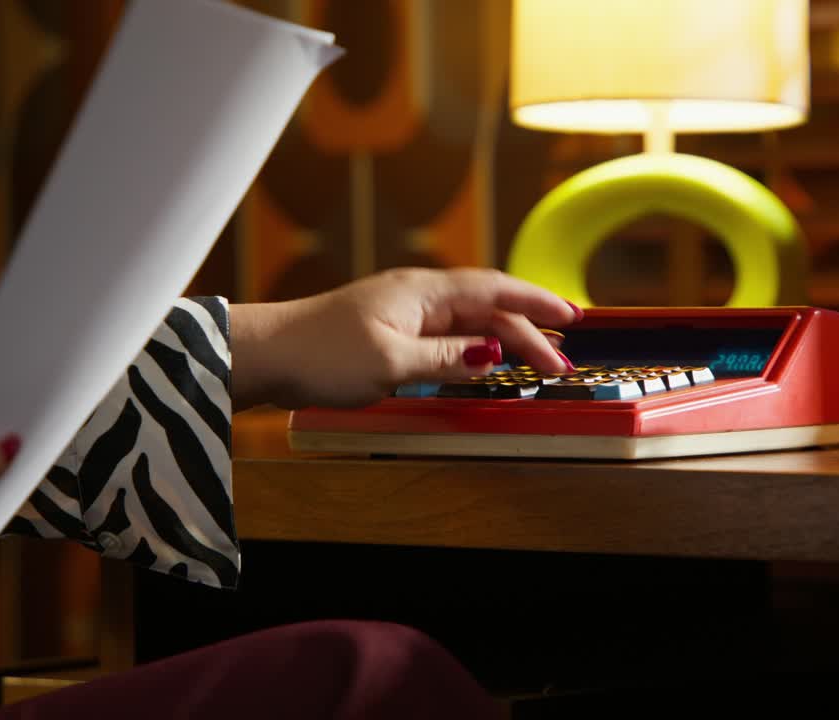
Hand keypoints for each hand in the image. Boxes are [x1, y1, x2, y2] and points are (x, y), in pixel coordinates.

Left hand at [230, 267, 581, 408]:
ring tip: (535, 363)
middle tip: (558, 365)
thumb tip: (493, 352)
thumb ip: (447, 358)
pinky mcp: (390, 332)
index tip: (571, 317)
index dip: (536, 302)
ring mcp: (403, 313)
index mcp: (421, 292)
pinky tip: (483, 362)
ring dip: (503, 341)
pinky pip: (446, 335)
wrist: (267, 354)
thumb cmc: (322, 354)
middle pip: (486, 308)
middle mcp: (417, 296)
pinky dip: (473, 348)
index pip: (493, 289)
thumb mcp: (392, 363)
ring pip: (468, 322)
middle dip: (527, 333)